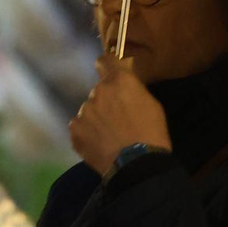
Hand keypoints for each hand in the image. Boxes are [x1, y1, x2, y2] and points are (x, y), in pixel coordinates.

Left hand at [69, 55, 171, 173]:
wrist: (137, 165)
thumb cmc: (152, 133)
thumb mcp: (152, 105)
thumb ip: (133, 90)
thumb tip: (124, 87)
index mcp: (119, 81)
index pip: (104, 61)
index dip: (106, 66)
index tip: (108, 72)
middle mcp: (98, 91)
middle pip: (99, 91)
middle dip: (106, 101)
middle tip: (117, 119)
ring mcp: (84, 110)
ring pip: (89, 110)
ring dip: (96, 118)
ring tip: (109, 136)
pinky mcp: (75, 129)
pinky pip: (80, 127)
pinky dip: (87, 133)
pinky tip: (99, 145)